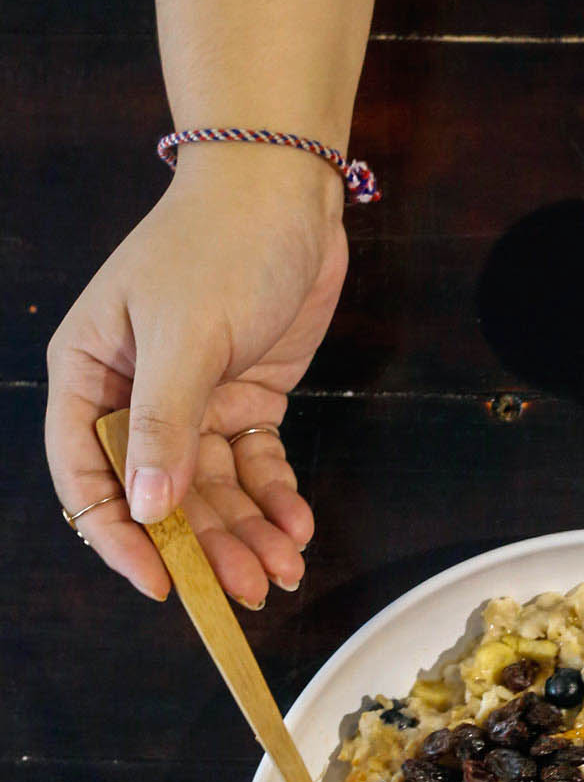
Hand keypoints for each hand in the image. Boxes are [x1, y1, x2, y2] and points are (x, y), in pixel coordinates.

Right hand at [45, 145, 348, 604]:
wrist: (287, 188)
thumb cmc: (218, 243)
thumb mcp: (184, 335)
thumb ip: (165, 423)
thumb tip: (146, 506)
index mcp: (90, 374)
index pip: (88, 477)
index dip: (120, 536)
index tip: (161, 584)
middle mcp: (135, 395)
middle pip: (161, 495)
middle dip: (204, 547)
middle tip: (247, 592)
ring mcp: (195, 400)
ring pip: (213, 489)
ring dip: (246, 533)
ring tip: (282, 571)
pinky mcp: (247, 398)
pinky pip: (256, 465)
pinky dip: (276, 498)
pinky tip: (298, 525)